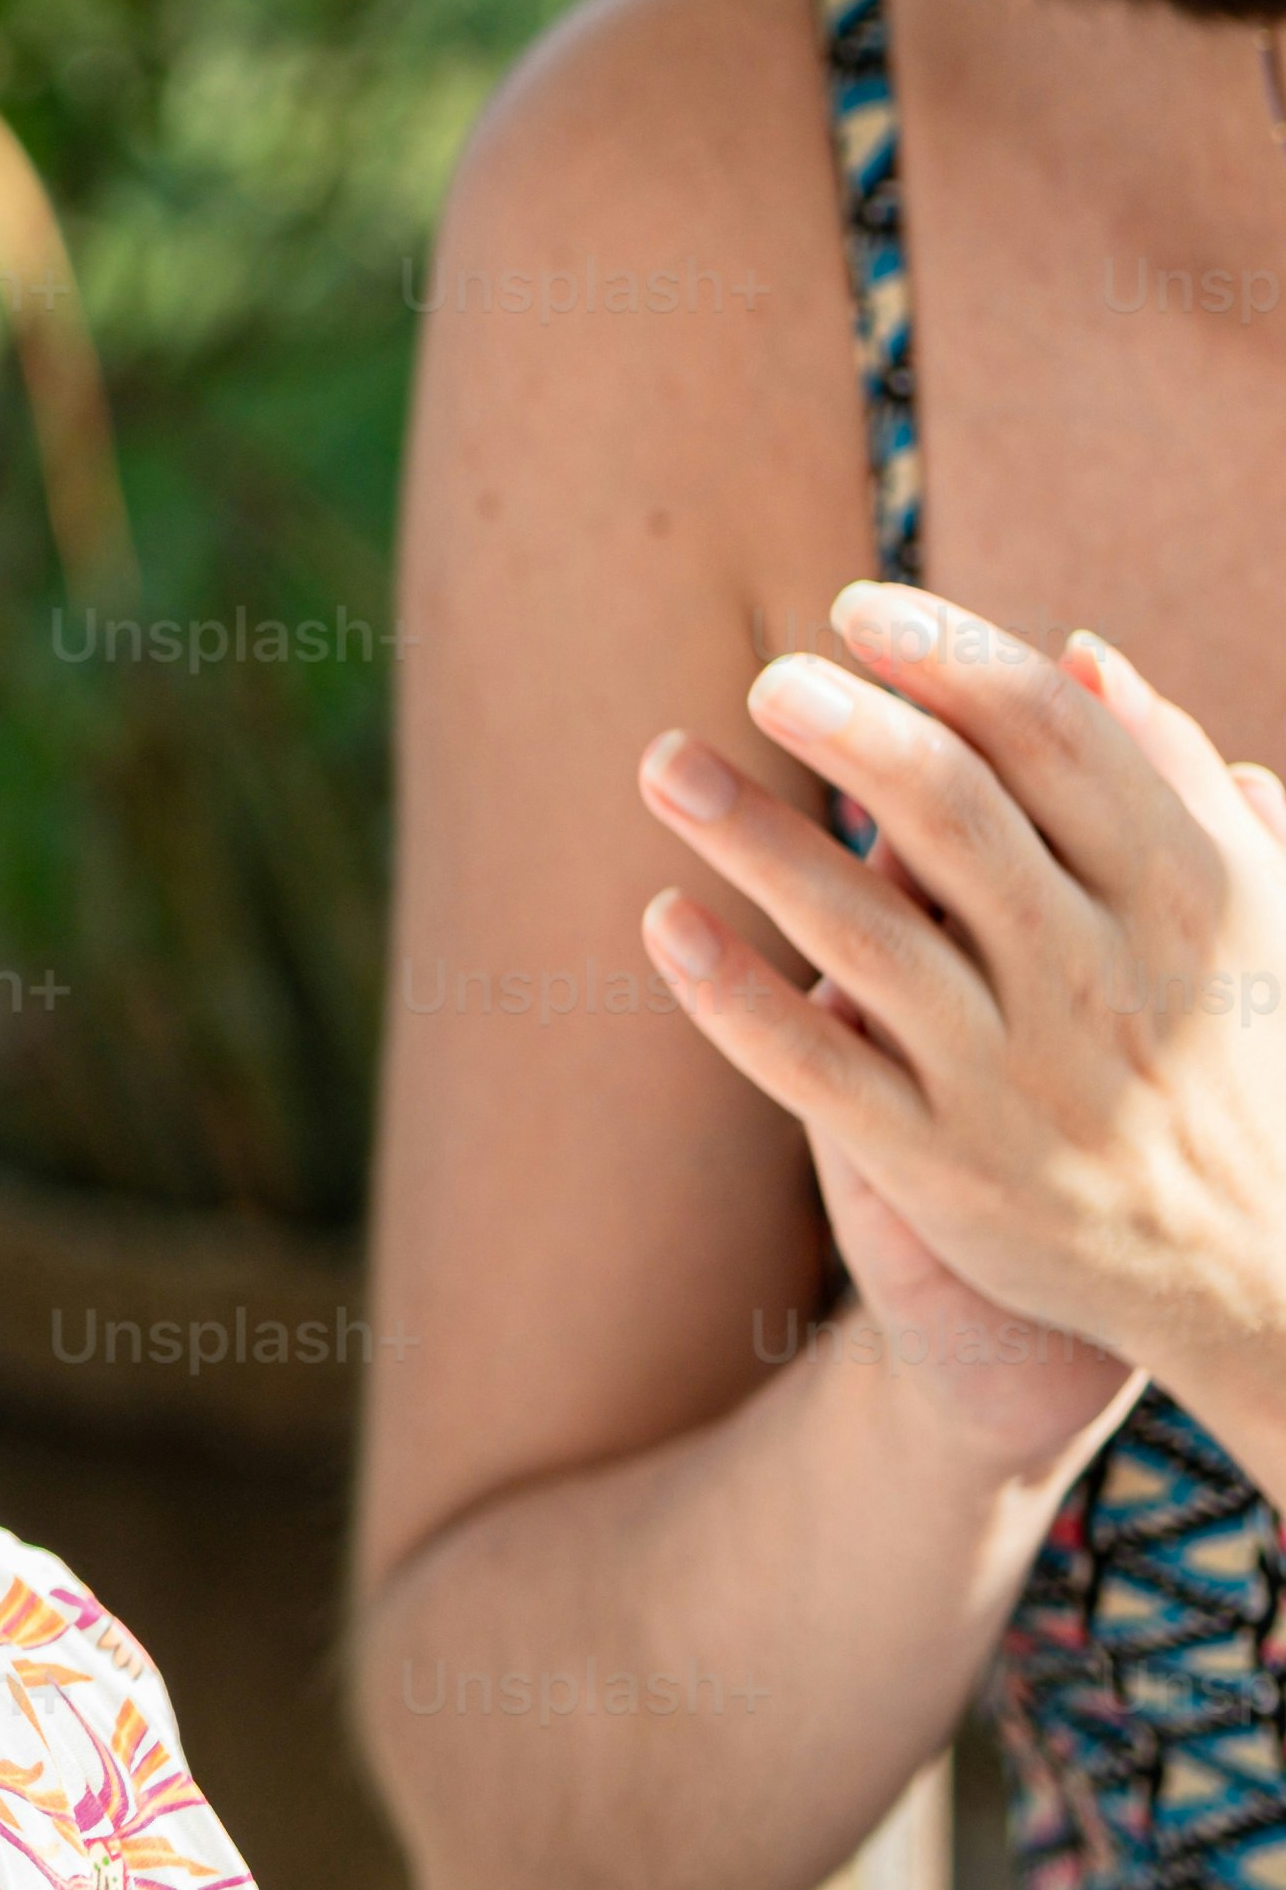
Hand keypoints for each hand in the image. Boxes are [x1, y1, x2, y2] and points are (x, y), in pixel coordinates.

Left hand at [639, 586, 1285, 1448]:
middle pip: (954, 818)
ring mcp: (1016, 1077)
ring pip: (862, 934)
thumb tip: (1082, 652)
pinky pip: (816, 1066)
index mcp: (1181, 897)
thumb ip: (1166, 781)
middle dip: (853, 732)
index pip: (1056, 745)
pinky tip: (664, 920)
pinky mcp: (943, 1168)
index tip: (859, 607)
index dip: (955, 662)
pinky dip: (733, 991)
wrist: (1271, 1282)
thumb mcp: (1257, 917)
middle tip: (768, 675)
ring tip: (664, 763)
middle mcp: (1097, 978)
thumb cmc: (1248, 1060)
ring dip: (756, 840)